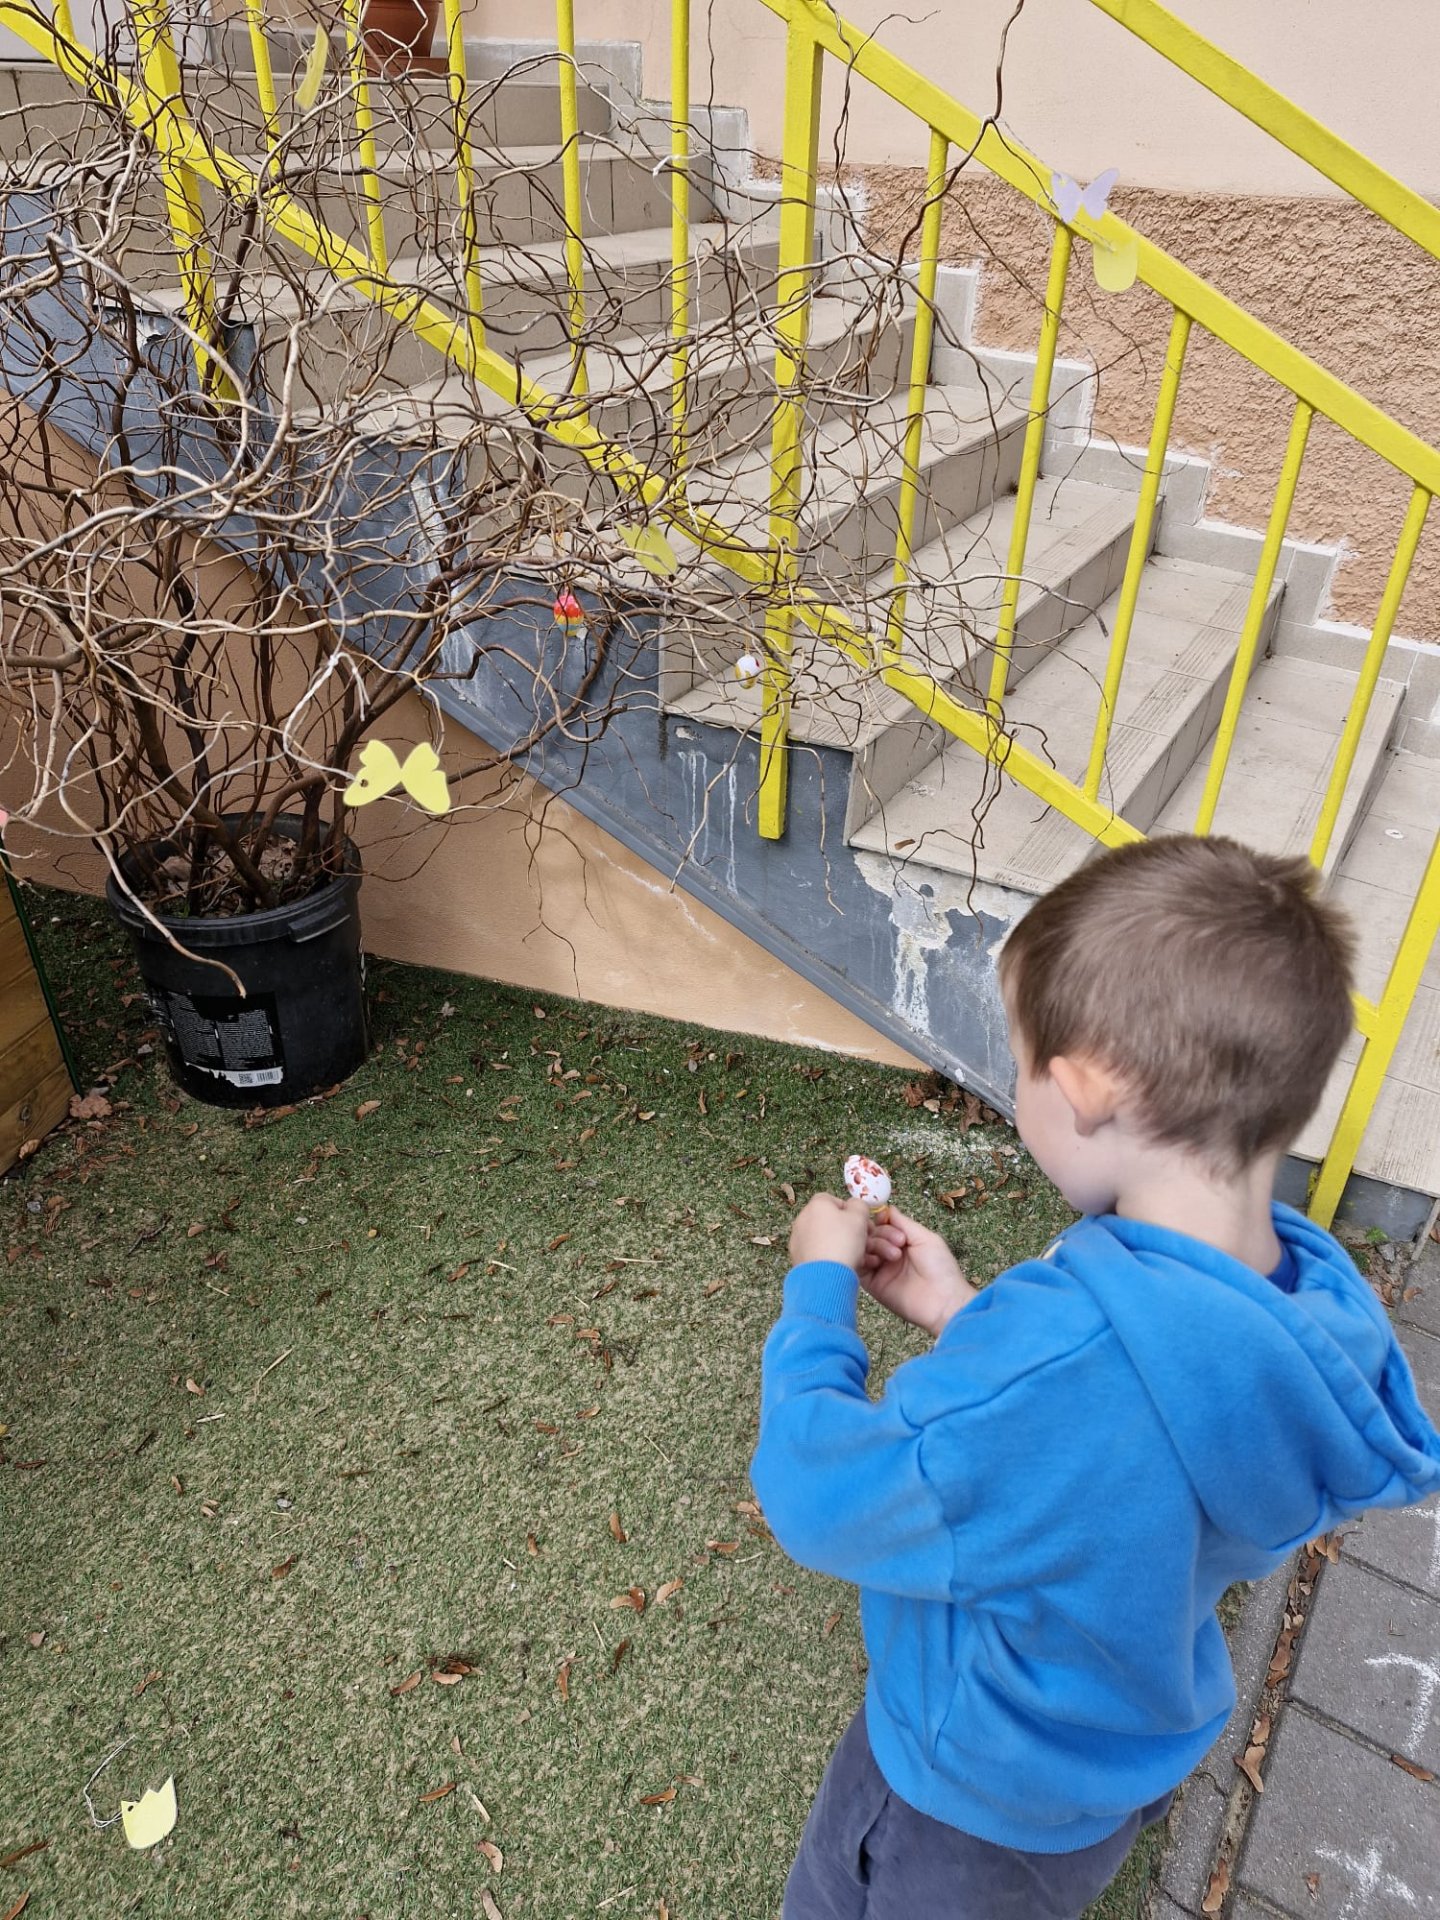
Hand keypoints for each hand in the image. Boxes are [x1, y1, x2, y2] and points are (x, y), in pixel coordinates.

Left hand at [789, 1192, 870, 1272]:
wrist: (825, 1276)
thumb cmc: (843, 1242)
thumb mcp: (860, 1217)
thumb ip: (859, 1205)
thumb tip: (855, 1206)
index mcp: (816, 1205)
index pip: (833, 1200)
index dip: (849, 1211)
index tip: (860, 1224)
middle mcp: (802, 1218)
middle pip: (828, 1220)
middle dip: (845, 1229)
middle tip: (860, 1241)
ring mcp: (797, 1238)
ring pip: (823, 1237)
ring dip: (837, 1244)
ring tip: (853, 1257)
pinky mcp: (796, 1257)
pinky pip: (816, 1252)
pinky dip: (827, 1256)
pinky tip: (839, 1266)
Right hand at [860, 1206, 975, 1337]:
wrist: (943, 1301)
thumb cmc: (941, 1268)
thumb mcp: (925, 1238)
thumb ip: (903, 1223)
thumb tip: (886, 1208)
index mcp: (903, 1241)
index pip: (881, 1224)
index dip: (880, 1220)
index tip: (885, 1221)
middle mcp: (889, 1253)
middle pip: (870, 1234)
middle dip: (880, 1234)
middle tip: (898, 1243)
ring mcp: (880, 1269)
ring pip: (863, 1248)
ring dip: (874, 1245)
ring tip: (892, 1255)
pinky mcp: (873, 1285)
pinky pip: (858, 1267)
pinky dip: (863, 1259)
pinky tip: (876, 1261)